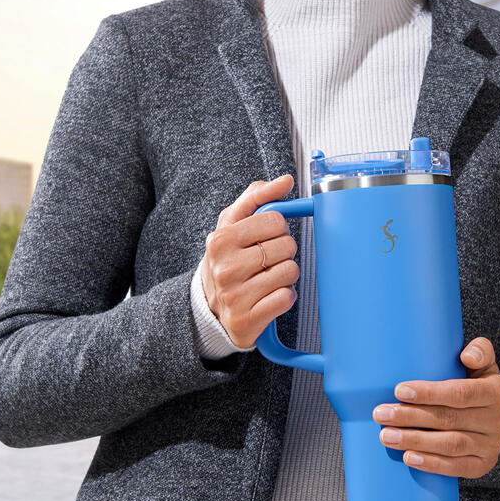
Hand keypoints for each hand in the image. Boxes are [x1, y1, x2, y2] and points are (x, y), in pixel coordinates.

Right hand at [200, 174, 299, 348]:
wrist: (209, 308)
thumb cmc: (227, 259)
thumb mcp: (232, 224)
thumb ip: (257, 197)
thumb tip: (286, 181)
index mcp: (221, 240)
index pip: (275, 220)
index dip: (277, 227)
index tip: (266, 236)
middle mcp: (225, 268)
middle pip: (287, 246)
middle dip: (283, 252)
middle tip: (267, 260)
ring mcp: (236, 296)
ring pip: (290, 272)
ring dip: (286, 275)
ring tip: (267, 278)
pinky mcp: (248, 320)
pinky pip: (287, 298)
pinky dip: (285, 297)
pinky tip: (269, 296)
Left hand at [372, 337, 499, 478]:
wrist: (490, 418)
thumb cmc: (475, 384)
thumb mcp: (481, 365)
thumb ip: (479, 351)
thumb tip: (467, 356)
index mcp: (497, 391)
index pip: (461, 393)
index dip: (430, 393)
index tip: (399, 390)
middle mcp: (498, 419)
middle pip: (449, 419)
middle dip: (410, 417)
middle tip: (381, 414)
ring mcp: (491, 444)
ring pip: (450, 445)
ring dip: (415, 441)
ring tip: (386, 436)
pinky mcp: (484, 464)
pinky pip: (457, 467)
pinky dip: (431, 463)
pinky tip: (409, 457)